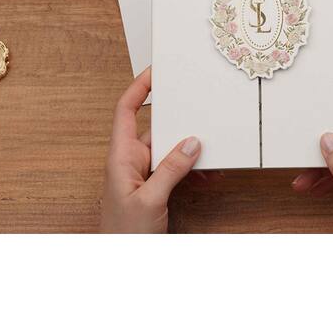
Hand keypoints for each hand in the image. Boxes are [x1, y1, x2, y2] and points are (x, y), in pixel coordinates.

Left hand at [100, 67, 205, 232]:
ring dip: (190, 151)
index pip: (126, 110)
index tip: (156, 71)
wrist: (123, 262)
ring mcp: (143, 173)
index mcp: (121, 156)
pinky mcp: (155, 186)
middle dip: (180, 122)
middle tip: (200, 112)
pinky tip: (207, 175)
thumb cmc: (123, 235)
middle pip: (156, 127)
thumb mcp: (150, 200)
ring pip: (170, 149)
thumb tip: (190, 142)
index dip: (139, 87)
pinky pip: (176, 168)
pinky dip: (192, 169)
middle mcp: (131, 160)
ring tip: (211, 153)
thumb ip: (170, 169)